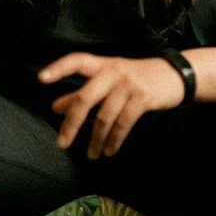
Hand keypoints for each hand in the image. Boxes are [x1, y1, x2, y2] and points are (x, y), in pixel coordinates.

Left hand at [37, 53, 186, 159]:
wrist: (175, 75)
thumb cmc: (137, 78)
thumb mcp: (111, 81)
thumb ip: (84, 92)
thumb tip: (55, 107)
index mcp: (103, 64)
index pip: (77, 60)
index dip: (59, 68)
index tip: (41, 79)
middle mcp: (113, 71)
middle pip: (85, 97)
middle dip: (72, 123)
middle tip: (62, 143)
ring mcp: (128, 84)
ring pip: (104, 116)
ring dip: (96, 140)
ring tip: (91, 155)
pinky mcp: (143, 98)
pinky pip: (123, 124)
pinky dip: (114, 140)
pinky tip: (109, 151)